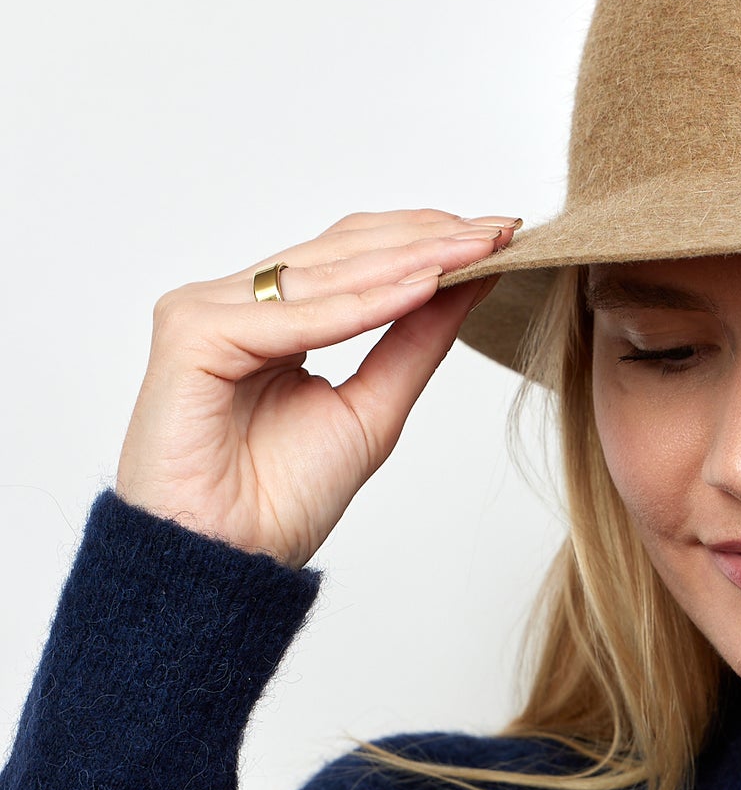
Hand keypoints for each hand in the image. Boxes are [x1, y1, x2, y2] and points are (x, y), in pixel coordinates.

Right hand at [115, 208, 518, 567]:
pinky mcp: (190, 331)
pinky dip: (361, 304)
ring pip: (322, 272)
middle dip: (427, 238)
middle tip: (500, 229)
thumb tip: (469, 279)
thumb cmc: (282, 499)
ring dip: (406, 259)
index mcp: (269, 315)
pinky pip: (292, 315)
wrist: (230, 560)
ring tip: (475, 248)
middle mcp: (234, 302)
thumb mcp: (374, 407)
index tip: (500, 236)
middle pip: (340, 250)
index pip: (354, 257)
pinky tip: (422, 286)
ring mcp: (206, 309)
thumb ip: (415, 340)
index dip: (426, 241)